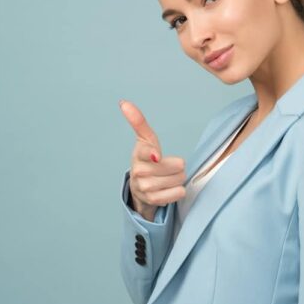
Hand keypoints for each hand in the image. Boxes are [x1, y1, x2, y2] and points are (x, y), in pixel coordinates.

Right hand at [119, 100, 186, 221]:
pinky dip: (178, 191)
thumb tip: (124, 103)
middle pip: (175, 166)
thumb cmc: (146, 160)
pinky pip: (178, 193)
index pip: (146, 152)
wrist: (139, 188)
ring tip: (169, 177)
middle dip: (177, 166)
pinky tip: (170, 188)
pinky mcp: (153, 200)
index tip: (156, 155)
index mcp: (138, 154)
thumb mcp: (145, 140)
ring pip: (178, 179)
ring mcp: (145, 187)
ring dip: (179, 178)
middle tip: (170, 167)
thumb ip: (138, 122)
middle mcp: (139, 171)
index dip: (153, 153)